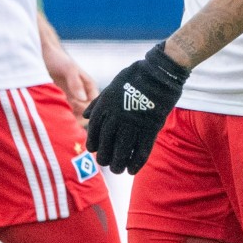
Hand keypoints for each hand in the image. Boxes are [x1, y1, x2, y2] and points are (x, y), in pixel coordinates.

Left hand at [43, 44, 98, 126]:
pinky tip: (53, 108)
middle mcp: (83, 95)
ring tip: (58, 106)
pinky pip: (66, 115)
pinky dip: (61, 116)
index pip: (94, 106)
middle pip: (86, 115)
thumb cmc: (57, 59)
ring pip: (75, 117)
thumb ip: (76, 82)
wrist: (41, 55)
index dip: (85, 108)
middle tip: (64, 104)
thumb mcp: (68, 68)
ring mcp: (72, 100)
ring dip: (68, 116)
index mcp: (89, 87)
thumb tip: (82, 99)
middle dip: (77, 114)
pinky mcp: (62, 102)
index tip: (72, 101)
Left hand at [83, 42, 190, 173]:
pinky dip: (135, 164)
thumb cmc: (135, 77)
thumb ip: (98, 103)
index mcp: (105, 107)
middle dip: (105, 158)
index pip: (94, 133)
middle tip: (107, 163)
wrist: (158, 73)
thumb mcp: (112, 86)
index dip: (93, 145)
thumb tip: (85, 115)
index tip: (95, 150)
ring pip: (121, 153)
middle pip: (105, 147)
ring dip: (119, 165)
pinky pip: (140, 152)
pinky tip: (132, 170)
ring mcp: (133, 124)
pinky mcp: (149, 129)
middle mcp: (116, 118)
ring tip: (119, 169)